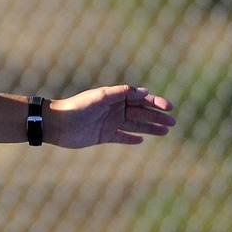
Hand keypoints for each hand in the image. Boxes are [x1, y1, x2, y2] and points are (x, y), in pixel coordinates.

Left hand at [48, 85, 174, 147]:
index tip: (169, 107)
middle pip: (141, 113)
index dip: (156, 102)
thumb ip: (122, 93)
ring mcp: (110, 123)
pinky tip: (141, 140)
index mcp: (116, 97)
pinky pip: (122, 137)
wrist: (58, 123)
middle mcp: (115, 109)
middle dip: (157, 117)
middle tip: (173, 122)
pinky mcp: (104, 135)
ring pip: (135, 125)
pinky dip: (131, 138)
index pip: (140, 98)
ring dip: (150, 128)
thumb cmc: (79, 107)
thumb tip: (145, 91)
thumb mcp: (101, 97)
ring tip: (166, 131)